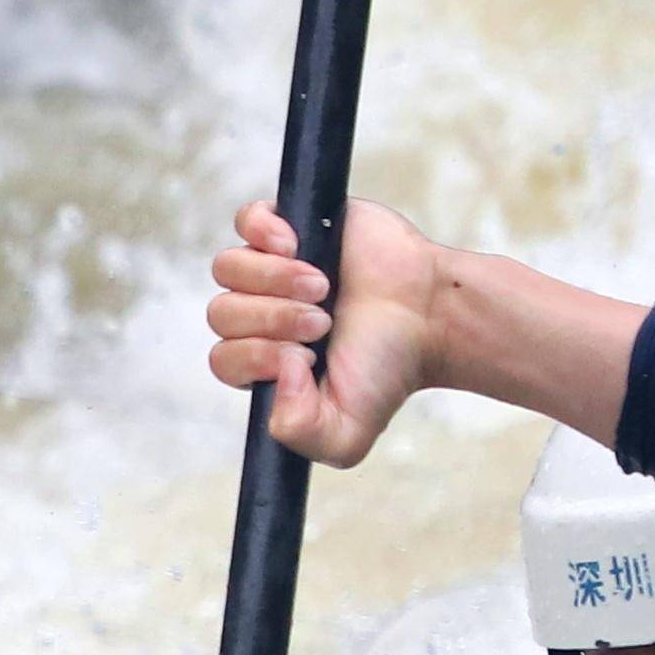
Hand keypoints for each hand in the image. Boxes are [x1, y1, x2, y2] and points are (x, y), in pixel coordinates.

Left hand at [204, 195, 455, 465]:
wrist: (432, 315)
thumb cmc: (389, 367)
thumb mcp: (348, 431)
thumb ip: (301, 434)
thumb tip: (278, 375)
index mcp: (264, 362)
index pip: (224, 359)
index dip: (258, 357)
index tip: (309, 356)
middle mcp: (260, 315)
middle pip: (222, 313)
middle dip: (273, 320)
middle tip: (323, 322)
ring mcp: (272, 269)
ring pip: (228, 268)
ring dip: (272, 279)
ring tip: (322, 287)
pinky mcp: (293, 226)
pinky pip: (247, 220)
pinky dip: (263, 231)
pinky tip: (296, 246)